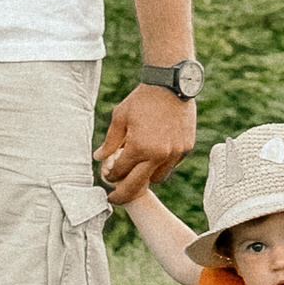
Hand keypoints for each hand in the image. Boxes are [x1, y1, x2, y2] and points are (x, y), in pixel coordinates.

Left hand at [97, 82, 194, 207]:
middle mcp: (158, 155)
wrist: (171, 85)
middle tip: (115, 199)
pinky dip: (161, 165)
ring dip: (146, 178)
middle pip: (138, 186)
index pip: (120, 172)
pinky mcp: (185, 149)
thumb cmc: (142, 100)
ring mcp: (174, 153)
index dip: (111, 176)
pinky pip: (171, 165)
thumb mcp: (120, 117)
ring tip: (137, 173)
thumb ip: (110, 141)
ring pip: (157, 178)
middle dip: (124, 194)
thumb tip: (98, 157)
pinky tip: (153, 157)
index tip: (107, 176)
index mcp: (139, 147)